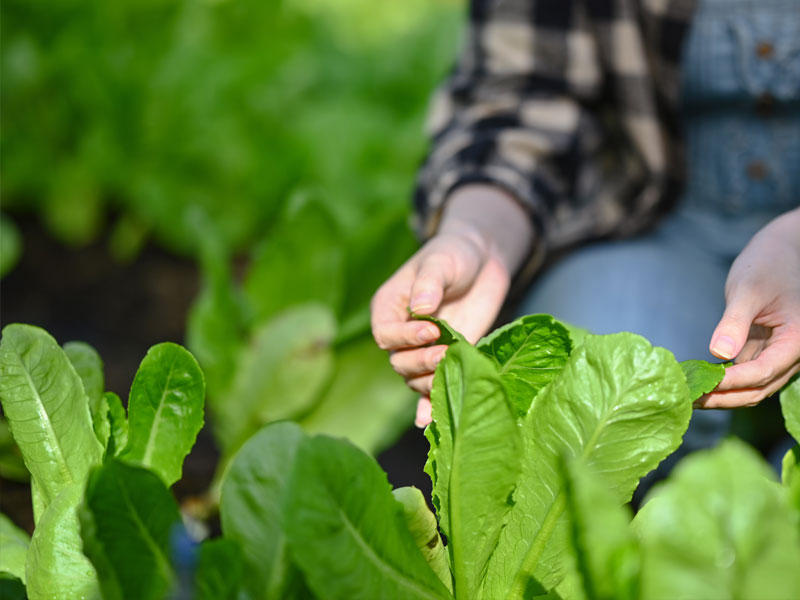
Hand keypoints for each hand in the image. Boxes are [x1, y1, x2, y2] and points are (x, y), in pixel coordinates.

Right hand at [370, 185, 533, 425]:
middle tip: (445, 353)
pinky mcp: (448, 361)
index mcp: (389, 308)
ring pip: (416, 379)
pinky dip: (430, 406)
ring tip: (453, 368)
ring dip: (432, 380)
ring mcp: (424, 351)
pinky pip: (433, 390)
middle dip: (421, 362)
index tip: (431, 330)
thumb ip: (429, 284)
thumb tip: (421, 309)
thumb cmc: (453, 255)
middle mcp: (402, 334)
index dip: (404, 338)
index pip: (385, 334)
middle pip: (399, 362)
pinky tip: (430, 421)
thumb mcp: (441, 261)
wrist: (482, 261)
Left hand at [697, 208, 799, 407]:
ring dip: (723, 394)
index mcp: (798, 339)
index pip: (763, 372)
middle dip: (724, 397)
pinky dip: (725, 381)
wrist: (782, 250)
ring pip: (753, 386)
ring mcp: (779, 354)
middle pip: (759, 388)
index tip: (702, 388)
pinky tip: (697, 381)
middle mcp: (793, 353)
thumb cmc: (767, 264)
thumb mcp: (748, 289)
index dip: (733, 383)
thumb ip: (734, 322)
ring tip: (688, 396)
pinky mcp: (765, 350)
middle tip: (688, 400)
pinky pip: (746, 373)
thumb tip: (719, 354)